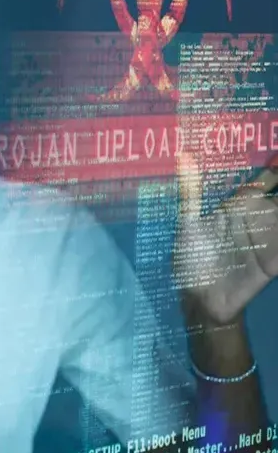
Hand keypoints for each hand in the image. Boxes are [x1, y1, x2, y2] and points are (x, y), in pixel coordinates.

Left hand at [174, 151, 277, 324]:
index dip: (276, 165)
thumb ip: (191, 191)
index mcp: (239, 206)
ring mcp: (269, 239)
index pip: (265, 179)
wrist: (198, 297)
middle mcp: (259, 218)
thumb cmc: (192, 257)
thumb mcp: (188, 223)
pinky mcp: (273, 262)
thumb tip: (184, 155)